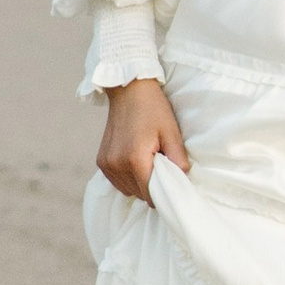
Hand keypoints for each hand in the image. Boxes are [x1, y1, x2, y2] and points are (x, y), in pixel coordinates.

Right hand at [97, 77, 189, 205]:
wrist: (128, 89)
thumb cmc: (152, 108)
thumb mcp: (171, 131)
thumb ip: (178, 159)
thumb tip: (183, 179)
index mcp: (134, 159)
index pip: (150, 195)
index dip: (163, 192)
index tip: (171, 182)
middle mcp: (116, 165)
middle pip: (140, 194)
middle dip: (152, 186)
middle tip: (161, 165)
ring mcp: (106, 164)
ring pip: (128, 190)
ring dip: (139, 183)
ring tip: (148, 161)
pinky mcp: (101, 162)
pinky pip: (118, 182)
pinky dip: (128, 178)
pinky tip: (135, 161)